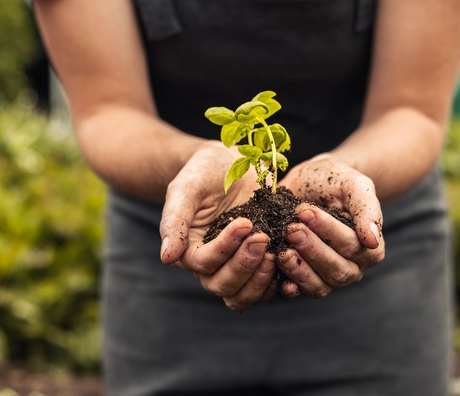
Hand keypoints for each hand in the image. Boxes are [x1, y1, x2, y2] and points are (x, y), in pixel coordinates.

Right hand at [159, 142, 277, 311]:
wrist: (231, 164)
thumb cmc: (203, 172)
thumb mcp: (186, 188)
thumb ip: (174, 220)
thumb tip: (167, 258)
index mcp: (189, 250)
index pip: (203, 263)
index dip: (224, 248)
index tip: (245, 222)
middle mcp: (212, 266)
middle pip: (223, 286)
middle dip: (244, 265)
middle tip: (262, 237)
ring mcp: (237, 268)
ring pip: (243, 296)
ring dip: (260, 280)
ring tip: (277, 253)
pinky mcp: (261, 265)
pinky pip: (268, 288)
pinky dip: (280, 283)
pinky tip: (292, 264)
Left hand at [277, 154, 383, 297]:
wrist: (308, 182)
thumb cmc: (334, 181)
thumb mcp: (353, 184)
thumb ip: (367, 208)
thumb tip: (372, 240)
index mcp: (370, 248)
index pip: (352, 245)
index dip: (328, 231)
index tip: (305, 212)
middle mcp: (352, 267)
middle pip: (337, 270)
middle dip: (312, 250)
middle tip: (291, 229)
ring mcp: (328, 277)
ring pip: (319, 285)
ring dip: (299, 269)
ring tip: (281, 250)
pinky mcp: (304, 281)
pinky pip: (298, 291)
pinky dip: (287, 285)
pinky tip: (276, 275)